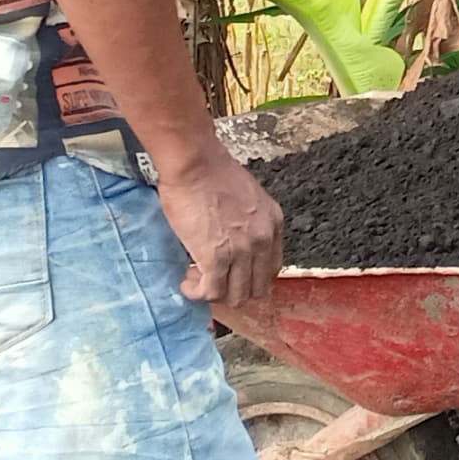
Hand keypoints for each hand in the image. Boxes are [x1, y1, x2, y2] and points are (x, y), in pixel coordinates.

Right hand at [160, 146, 286, 308]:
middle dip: (232, 289)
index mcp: (272, 224)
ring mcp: (242, 251)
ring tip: (195, 278)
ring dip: (213, 293)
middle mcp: (263, 240)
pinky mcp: (216, 258)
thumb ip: (248, 222)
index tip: (230, 274)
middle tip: (211, 278)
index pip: (270, 269)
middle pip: (256, 289)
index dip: (248, 277)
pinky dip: (196, 292)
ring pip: (234, 296)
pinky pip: (210, 292)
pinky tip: (186, 282)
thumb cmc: (211, 172)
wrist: (195, 163)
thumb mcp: (247, 197)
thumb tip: (233, 238)